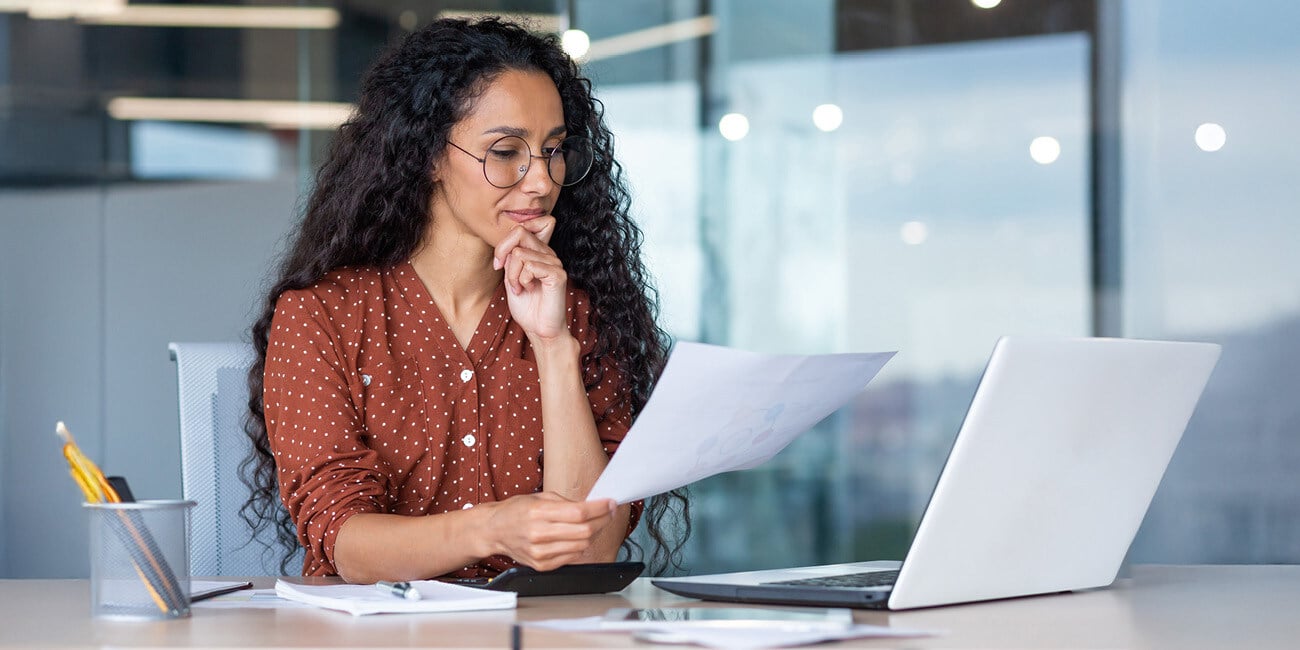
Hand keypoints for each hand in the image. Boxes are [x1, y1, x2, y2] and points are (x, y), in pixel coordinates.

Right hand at [482, 492, 615, 570]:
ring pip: (582, 546)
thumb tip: (594, 506)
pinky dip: (581, 546)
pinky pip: (572, 557)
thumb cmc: (516, 511)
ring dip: (594, 534)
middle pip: (584, 531)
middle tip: (608, 512)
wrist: (494, 530)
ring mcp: (540, 553)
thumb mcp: (540, 497)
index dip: (600, 508)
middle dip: (603, 520)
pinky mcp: (542, 565)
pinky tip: (578, 537)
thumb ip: (567, 503)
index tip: (610, 503)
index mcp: (538, 513)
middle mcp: (539, 534)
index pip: (579, 512)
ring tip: (594, 523)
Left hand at [493, 216, 568, 341]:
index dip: (504, 242)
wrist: (539, 330)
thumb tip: (508, 245)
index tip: (498, 263)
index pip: (522, 228)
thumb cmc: (526, 307)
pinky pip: (530, 265)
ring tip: (520, 288)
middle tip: (504, 275)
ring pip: (520, 253)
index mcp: (539, 252)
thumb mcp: (510, 277)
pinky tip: (528, 290)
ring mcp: (555, 263)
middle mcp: (548, 254)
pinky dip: (522, 280)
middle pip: (519, 233)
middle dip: (503, 254)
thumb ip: (510, 258)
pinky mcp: (558, 274)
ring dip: (512, 275)